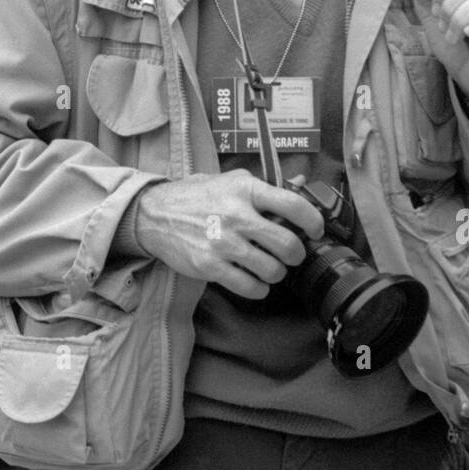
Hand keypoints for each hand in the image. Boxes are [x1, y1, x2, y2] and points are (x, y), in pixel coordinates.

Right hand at [133, 169, 324, 298]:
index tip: (315, 230)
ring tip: (269, 266)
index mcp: (246, 189)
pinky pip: (250, 287)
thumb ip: (265, 186)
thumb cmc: (197, 196)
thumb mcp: (231, 181)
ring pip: (273, 270)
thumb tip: (302, 186)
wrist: (154, 214)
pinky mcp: (210, 266)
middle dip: (295, 254)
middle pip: (288, 244)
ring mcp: (223, 242)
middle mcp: (237, 215)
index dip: (313, 221)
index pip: (294, 205)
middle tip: (290, 254)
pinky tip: (254, 281)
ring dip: (276, 272)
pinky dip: (259, 288)